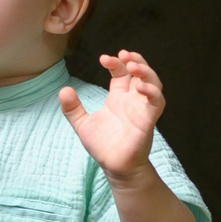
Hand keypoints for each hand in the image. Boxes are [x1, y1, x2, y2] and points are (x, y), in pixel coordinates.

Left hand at [61, 49, 164, 180]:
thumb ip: (73, 108)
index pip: (121, 73)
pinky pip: (157, 102)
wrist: (113, 167)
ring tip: (133, 66)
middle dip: (135, 60)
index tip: (104, 59)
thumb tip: (63, 90)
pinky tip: (141, 86)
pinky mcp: (148, 121)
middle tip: (124, 54)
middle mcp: (132, 101)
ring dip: (146, 72)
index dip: (116, 63)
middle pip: (141, 73)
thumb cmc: (103, 146)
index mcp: (118, 98)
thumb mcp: (82, 124)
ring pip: (154, 83)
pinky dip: (152, 92)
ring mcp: (142, 109)